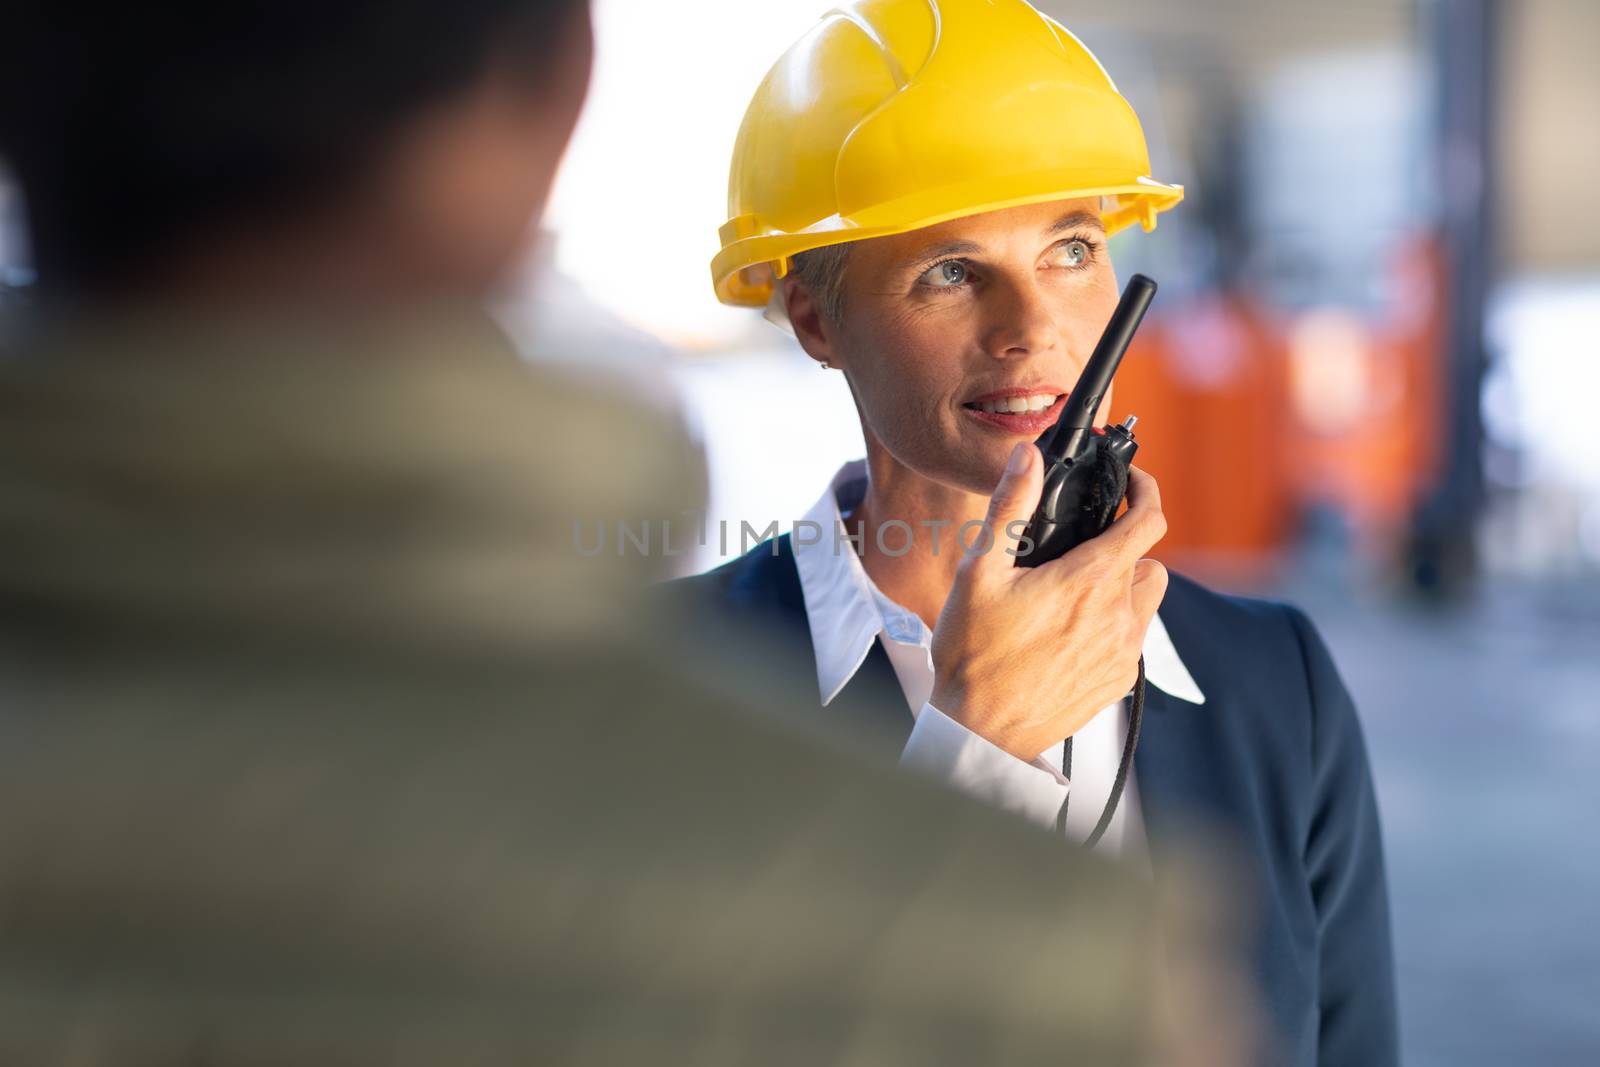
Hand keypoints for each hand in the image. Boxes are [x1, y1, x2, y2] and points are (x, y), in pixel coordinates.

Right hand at [929, 442, 1168, 761]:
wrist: (980, 732)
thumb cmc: (974, 655)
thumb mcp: (979, 572)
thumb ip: (1009, 508)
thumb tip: (1027, 458)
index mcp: (1091, 580)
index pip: (1149, 520)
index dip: (1144, 491)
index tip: (1131, 483)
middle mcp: (1119, 616)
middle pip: (1149, 561)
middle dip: (1124, 548)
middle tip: (1079, 555)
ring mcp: (1123, 653)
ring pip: (1146, 602)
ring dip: (1122, 589)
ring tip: (1073, 597)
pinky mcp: (1118, 682)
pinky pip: (1132, 640)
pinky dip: (1112, 627)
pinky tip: (1068, 635)